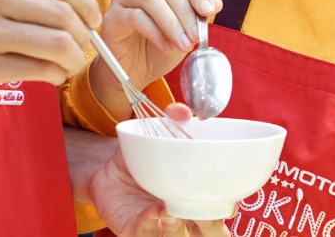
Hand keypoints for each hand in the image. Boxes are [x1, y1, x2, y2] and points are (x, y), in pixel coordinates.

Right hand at [0, 0, 101, 95]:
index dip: (87, 3)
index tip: (92, 19)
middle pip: (64, 13)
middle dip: (85, 34)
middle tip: (85, 46)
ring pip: (56, 43)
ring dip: (74, 58)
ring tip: (70, 63)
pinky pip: (36, 69)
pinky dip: (55, 74)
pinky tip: (52, 76)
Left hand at [89, 105, 230, 236]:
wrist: (106, 168)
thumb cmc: (142, 155)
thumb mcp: (157, 133)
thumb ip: (172, 119)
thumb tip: (183, 111)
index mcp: (196, 193)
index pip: (223, 207)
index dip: (229, 207)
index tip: (228, 198)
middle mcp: (183, 213)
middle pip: (211, 233)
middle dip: (212, 228)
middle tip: (206, 214)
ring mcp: (162, 224)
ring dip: (180, 228)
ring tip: (172, 211)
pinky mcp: (138, 230)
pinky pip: (147, 234)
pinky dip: (152, 224)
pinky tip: (153, 211)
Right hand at [99, 0, 222, 90]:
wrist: (135, 70)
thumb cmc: (160, 45)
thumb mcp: (186, 30)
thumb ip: (199, 15)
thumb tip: (216, 2)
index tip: (209, 11)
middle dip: (186, 14)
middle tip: (196, 36)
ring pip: (152, 1)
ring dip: (172, 24)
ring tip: (184, 45)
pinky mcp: (113, 15)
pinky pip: (136, 17)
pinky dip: (155, 33)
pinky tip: (166, 47)